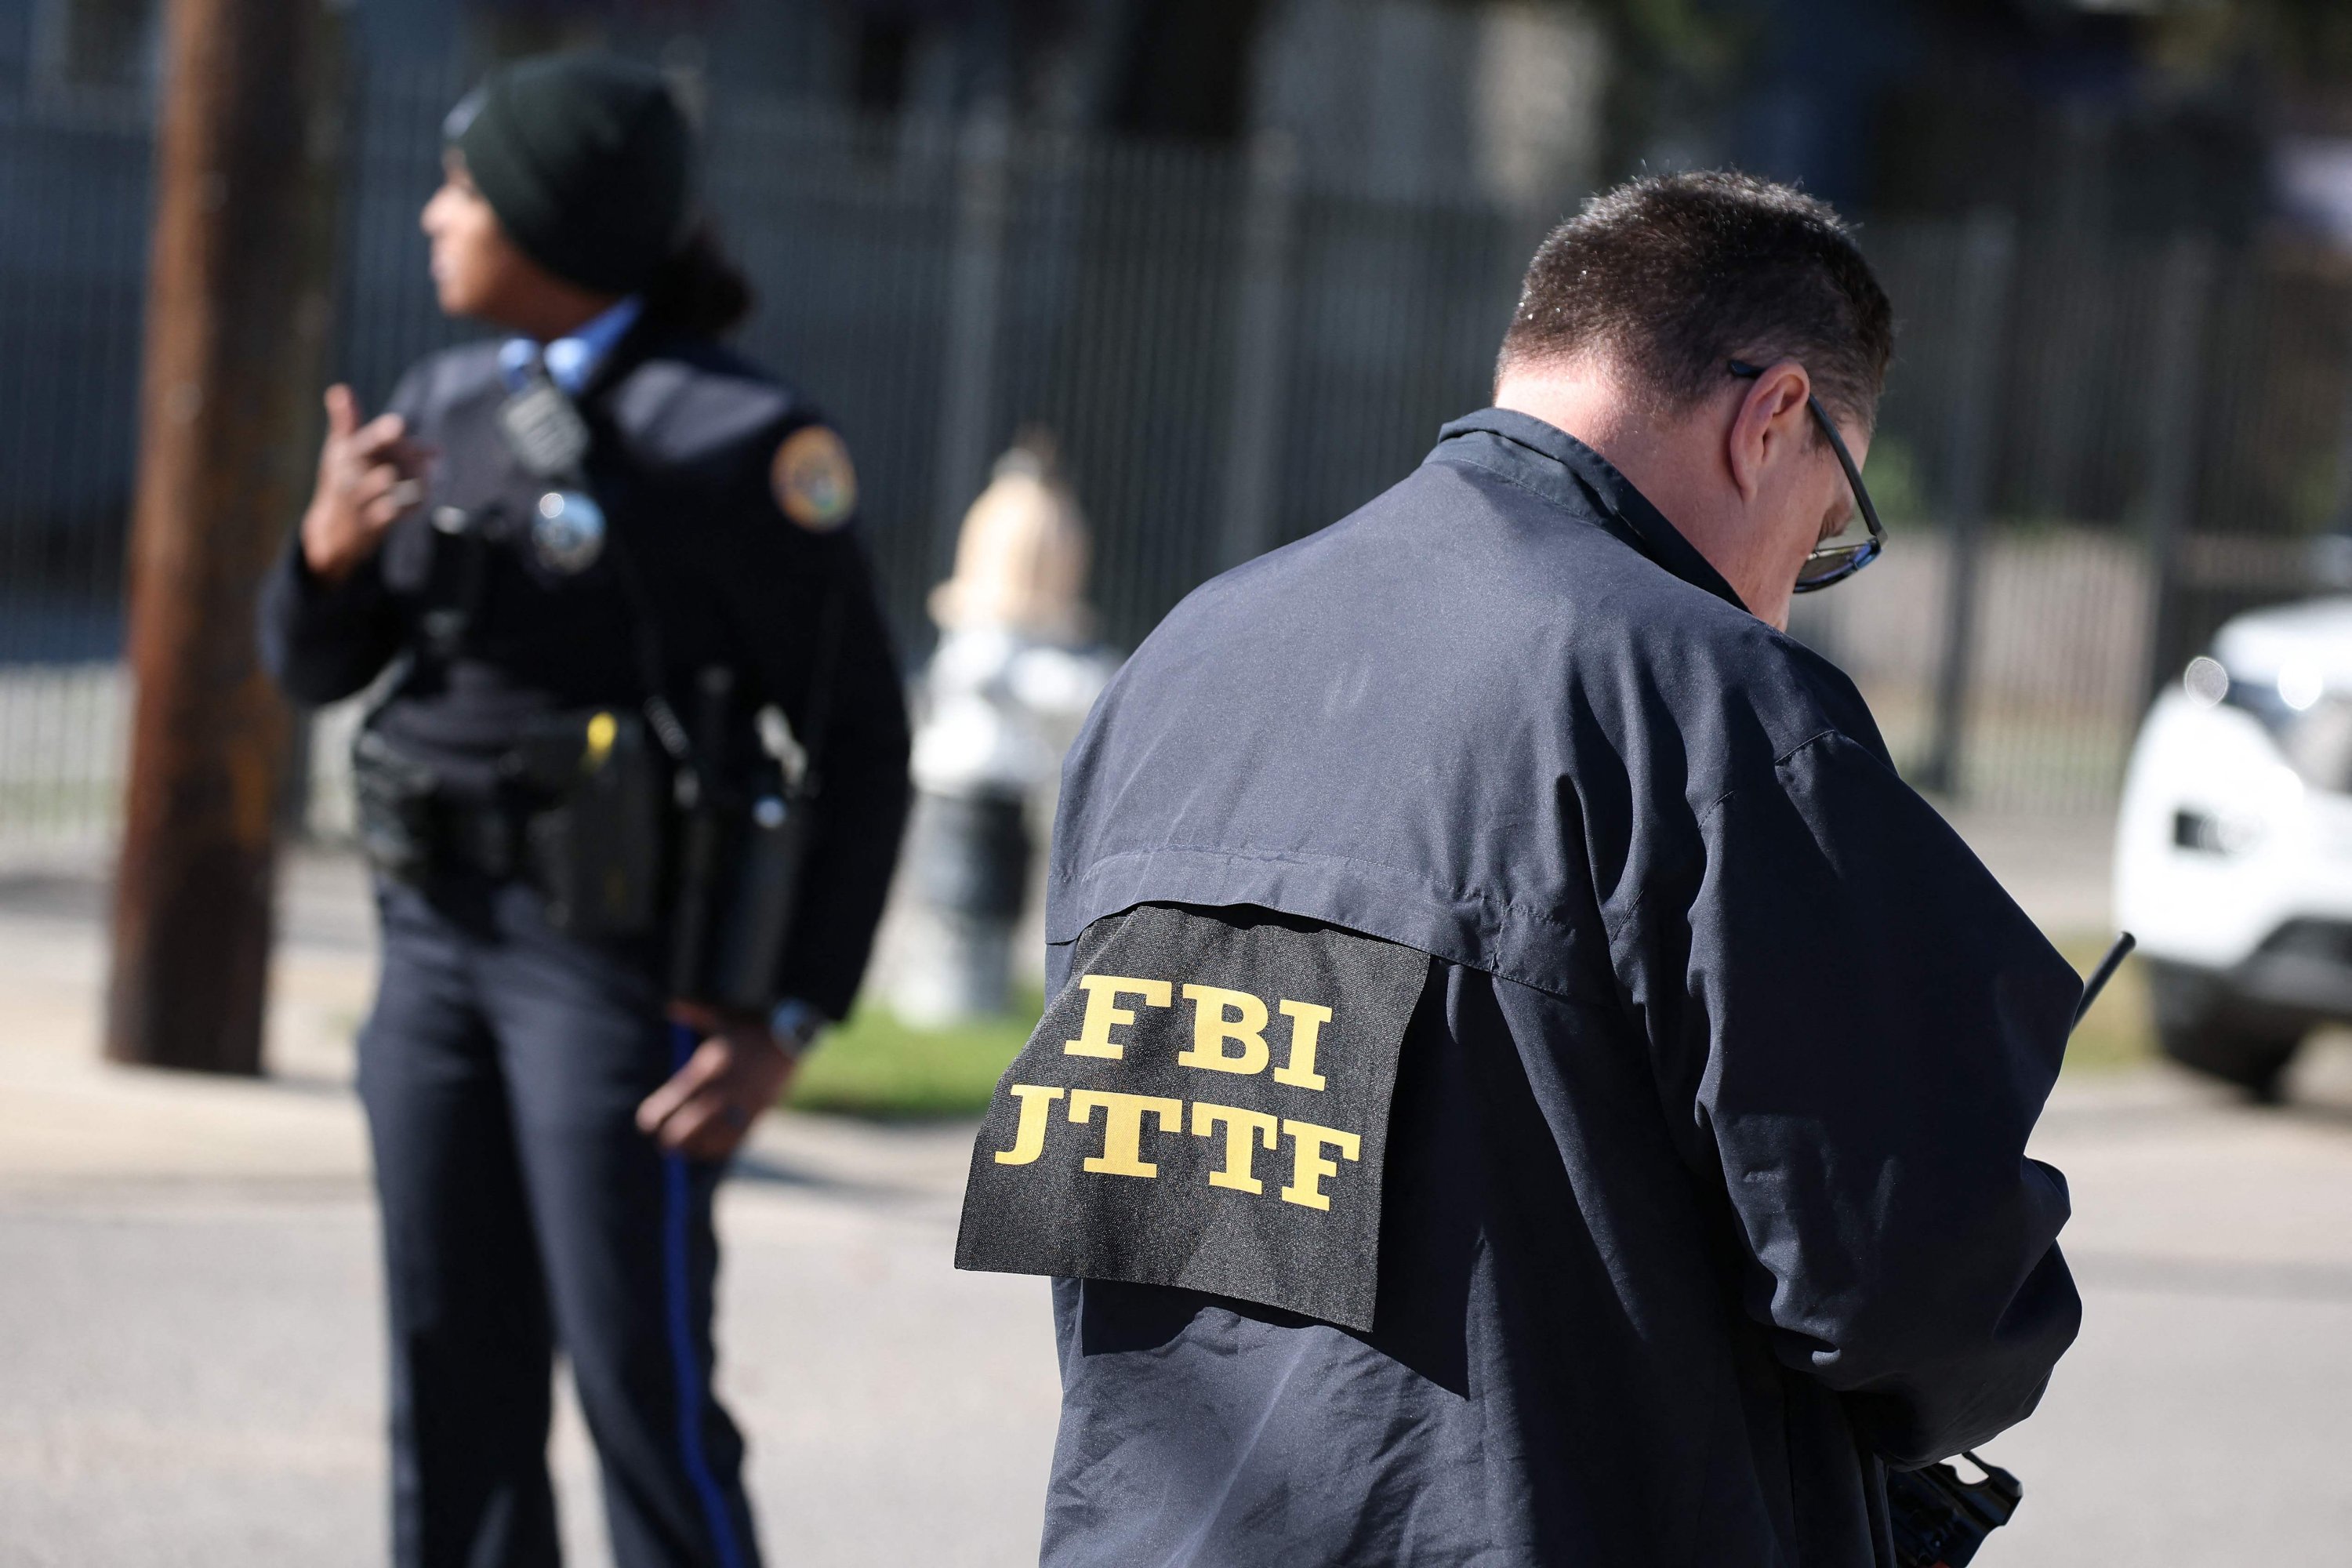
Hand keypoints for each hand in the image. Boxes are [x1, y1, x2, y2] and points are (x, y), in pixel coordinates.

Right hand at [301, 384, 433, 582]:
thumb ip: (346, 421)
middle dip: (403, 456)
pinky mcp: (369, 524)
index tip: (398, 424)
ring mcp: (358, 502)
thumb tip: (339, 389)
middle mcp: (349, 478)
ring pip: (385, 488)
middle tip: (424, 452)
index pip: (363, 442)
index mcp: (345, 456)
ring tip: (427, 473)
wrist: (332, 532)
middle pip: (377, 459)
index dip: (381, 434)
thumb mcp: (339, 450)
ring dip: (409, 479)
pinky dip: (408, 505)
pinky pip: (390, 514)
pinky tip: (424, 497)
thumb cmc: (341, 482)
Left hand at [636, 1002, 797, 1162]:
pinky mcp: (759, 1112)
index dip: (655, 1116)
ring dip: (696, 1147)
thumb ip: (693, 1013)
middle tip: (665, 1142)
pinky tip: (711, 1149)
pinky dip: (721, 1148)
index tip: (647, 1124)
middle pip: (688, 1126)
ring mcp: (742, 1104)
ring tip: (685, 1150)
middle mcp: (723, 1089)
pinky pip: (736, 1139)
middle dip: (673, 1137)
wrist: (791, 1036)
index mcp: (708, 1066)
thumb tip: (670, 1005)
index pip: (673, 1100)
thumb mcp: (722, 1017)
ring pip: (711, 1137)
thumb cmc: (752, 1025)